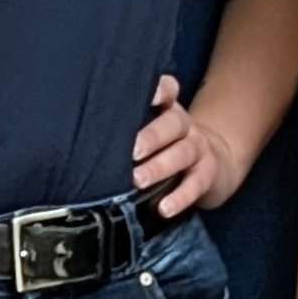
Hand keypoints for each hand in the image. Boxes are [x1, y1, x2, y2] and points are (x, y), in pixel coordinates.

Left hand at [131, 62, 239, 223]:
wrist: (211, 165)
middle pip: (173, 123)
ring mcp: (198, 149)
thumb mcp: (153, 131)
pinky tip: (164, 208)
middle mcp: (184, 125)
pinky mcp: (207, 174)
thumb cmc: (166, 148)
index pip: (167, 89)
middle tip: (132, 152)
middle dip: (152, 137)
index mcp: (167, 110)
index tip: (148, 96)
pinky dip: (180, 197)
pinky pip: (195, 185)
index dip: (160, 90)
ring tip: (138, 180)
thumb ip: (129, 129)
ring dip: (160, 167)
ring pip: (183, 153)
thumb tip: (86, 138)